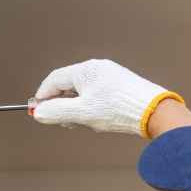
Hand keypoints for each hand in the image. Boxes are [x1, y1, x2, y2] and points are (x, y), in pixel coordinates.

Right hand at [32, 59, 183, 137]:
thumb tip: (38, 113)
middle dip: (60, 105)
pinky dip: (89, 107)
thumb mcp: (81, 113)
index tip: (37, 112)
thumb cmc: (118, 109)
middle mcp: (97, 68)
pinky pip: (95, 94)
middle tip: (60, 121)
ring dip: (75, 108)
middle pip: (67, 85)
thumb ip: (56, 112)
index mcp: (85, 70)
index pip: (54, 80)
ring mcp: (109, 75)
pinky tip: (96, 119)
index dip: (42, 96)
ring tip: (82, 123)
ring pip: (82, 92)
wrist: (154, 112)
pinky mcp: (119, 85)